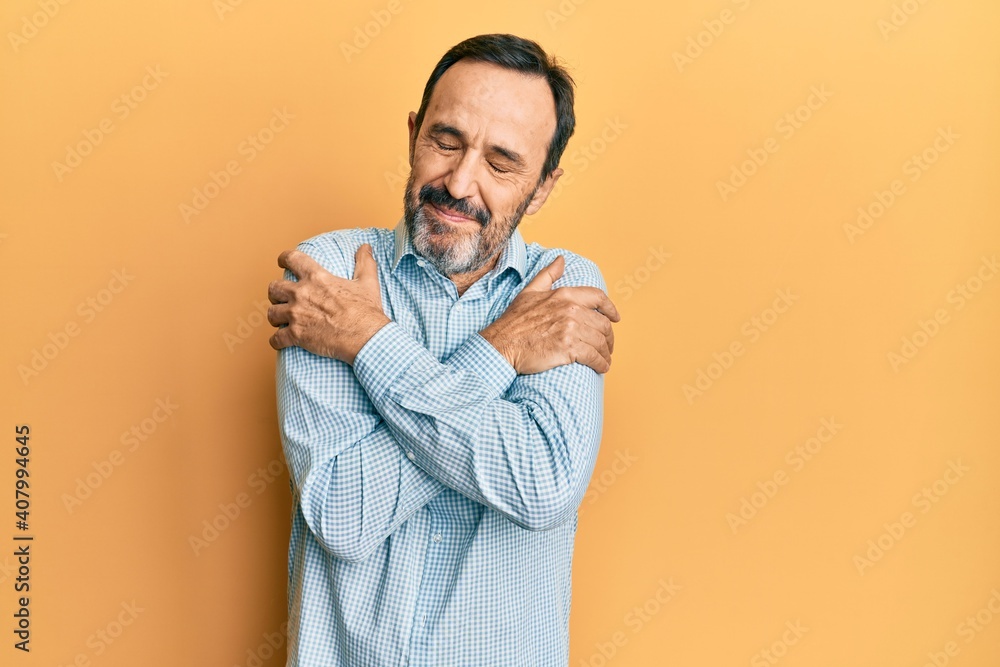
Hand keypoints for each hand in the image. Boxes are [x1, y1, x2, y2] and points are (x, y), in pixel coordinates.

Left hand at [267, 244, 390, 363]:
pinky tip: (280, 342)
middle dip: (275, 293)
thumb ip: (364, 262)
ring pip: (272, 313)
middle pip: (274, 288)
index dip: (284, 258)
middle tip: (281, 298)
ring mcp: (296, 314)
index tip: (281, 262)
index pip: (292, 259)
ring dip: (276, 317)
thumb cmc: (366, 312)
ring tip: (281, 321)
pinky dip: (277, 341)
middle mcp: (301, 293)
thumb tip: (366, 247)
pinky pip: (276, 338)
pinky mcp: (296, 335)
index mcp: (317, 277)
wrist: (365, 337)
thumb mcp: (367, 282)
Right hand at [479, 255, 620, 373]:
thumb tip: (561, 260)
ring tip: (605, 359)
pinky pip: (594, 357)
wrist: (502, 345)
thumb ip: (548, 275)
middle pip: (602, 324)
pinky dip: (601, 364)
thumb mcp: (530, 292)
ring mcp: (570, 330)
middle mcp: (571, 310)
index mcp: (564, 295)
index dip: (611, 309)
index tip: (615, 318)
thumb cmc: (514, 321)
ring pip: (600, 342)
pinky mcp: (568, 349)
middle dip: (609, 337)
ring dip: (606, 353)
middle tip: (608, 346)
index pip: (598, 298)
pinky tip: (602, 367)